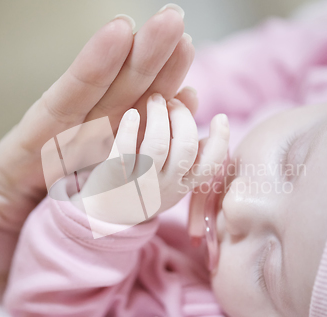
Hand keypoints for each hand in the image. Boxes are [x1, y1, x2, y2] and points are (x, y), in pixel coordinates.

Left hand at [0, 5, 193, 275]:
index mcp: (36, 143)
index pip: (67, 96)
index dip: (94, 65)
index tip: (121, 29)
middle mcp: (73, 140)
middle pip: (112, 92)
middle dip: (144, 57)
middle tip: (174, 21)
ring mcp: (99, 154)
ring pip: (136, 110)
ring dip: (162, 79)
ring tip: (187, 49)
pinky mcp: (117, 174)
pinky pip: (148, 145)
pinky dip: (169, 123)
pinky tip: (187, 102)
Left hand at [75, 93, 228, 222]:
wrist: (105, 213)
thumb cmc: (141, 179)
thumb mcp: (167, 164)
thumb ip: (180, 128)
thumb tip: (191, 92)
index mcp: (184, 183)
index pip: (211, 164)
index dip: (221, 140)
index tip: (220, 117)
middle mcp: (167, 186)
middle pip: (186, 147)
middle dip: (182, 116)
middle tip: (171, 102)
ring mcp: (141, 184)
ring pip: (158, 145)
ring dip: (158, 116)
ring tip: (154, 99)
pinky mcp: (115, 179)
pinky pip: (124, 150)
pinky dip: (131, 127)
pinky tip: (132, 114)